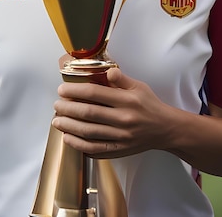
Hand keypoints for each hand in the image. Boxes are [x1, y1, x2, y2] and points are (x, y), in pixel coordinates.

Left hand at [52, 67, 173, 158]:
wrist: (165, 129)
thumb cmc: (150, 105)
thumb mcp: (139, 86)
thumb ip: (121, 78)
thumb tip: (107, 70)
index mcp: (126, 100)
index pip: (95, 94)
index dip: (75, 91)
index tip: (62, 90)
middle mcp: (123, 119)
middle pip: (89, 114)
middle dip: (68, 109)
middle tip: (55, 105)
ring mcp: (121, 137)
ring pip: (89, 132)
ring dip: (69, 127)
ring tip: (56, 121)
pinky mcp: (120, 150)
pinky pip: (96, 149)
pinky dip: (80, 145)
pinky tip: (68, 138)